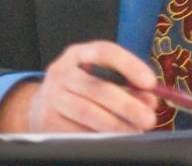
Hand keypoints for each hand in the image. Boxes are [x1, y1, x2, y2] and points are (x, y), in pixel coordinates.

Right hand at [0, 41, 157, 132]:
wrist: (40, 106)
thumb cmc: (82, 90)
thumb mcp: (103, 79)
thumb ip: (129, 87)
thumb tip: (150, 101)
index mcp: (78, 54)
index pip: (104, 52)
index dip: (129, 66)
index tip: (151, 83)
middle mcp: (62, 72)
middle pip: (97, 87)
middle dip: (127, 105)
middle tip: (149, 118)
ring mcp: (51, 97)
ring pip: (86, 111)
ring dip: (115, 124)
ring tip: (135, 132)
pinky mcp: (46, 121)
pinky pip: (75, 131)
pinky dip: (98, 136)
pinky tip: (114, 140)